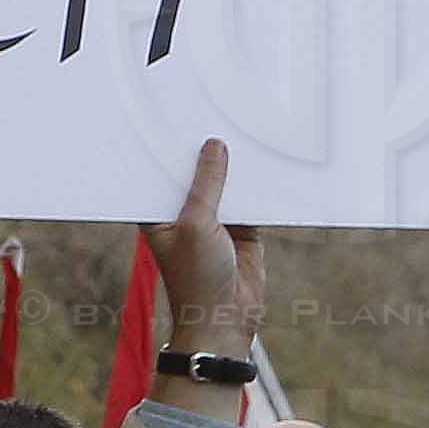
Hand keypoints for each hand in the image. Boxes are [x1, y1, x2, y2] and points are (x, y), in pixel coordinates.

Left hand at [144, 136, 266, 402]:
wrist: (225, 318)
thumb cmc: (196, 277)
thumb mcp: (196, 223)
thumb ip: (207, 185)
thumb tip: (214, 146)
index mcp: (159, 210)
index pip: (160, 170)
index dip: (167, 146)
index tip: (174, 111)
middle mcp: (184, 211)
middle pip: (195, 172)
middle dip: (205, 150)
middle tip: (215, 109)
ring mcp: (215, 218)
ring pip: (227, 182)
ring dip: (237, 165)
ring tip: (245, 124)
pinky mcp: (244, 227)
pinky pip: (253, 198)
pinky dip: (261, 184)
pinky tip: (270, 158)